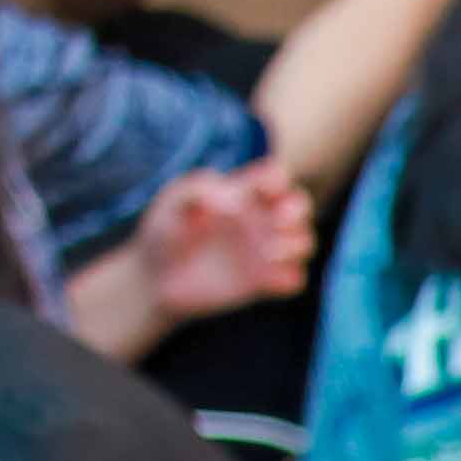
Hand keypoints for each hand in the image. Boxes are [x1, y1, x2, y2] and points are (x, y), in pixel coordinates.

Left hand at [118, 160, 315, 325]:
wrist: (156, 280)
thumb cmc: (162, 233)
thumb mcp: (171, 203)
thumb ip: (198, 191)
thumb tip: (232, 202)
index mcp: (241, 194)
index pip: (275, 177)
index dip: (278, 180)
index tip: (260, 190)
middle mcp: (258, 221)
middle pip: (300, 206)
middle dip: (297, 212)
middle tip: (276, 222)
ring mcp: (263, 252)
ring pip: (304, 242)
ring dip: (296, 246)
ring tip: (267, 254)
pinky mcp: (263, 283)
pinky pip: (294, 280)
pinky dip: (289, 278)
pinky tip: (264, 280)